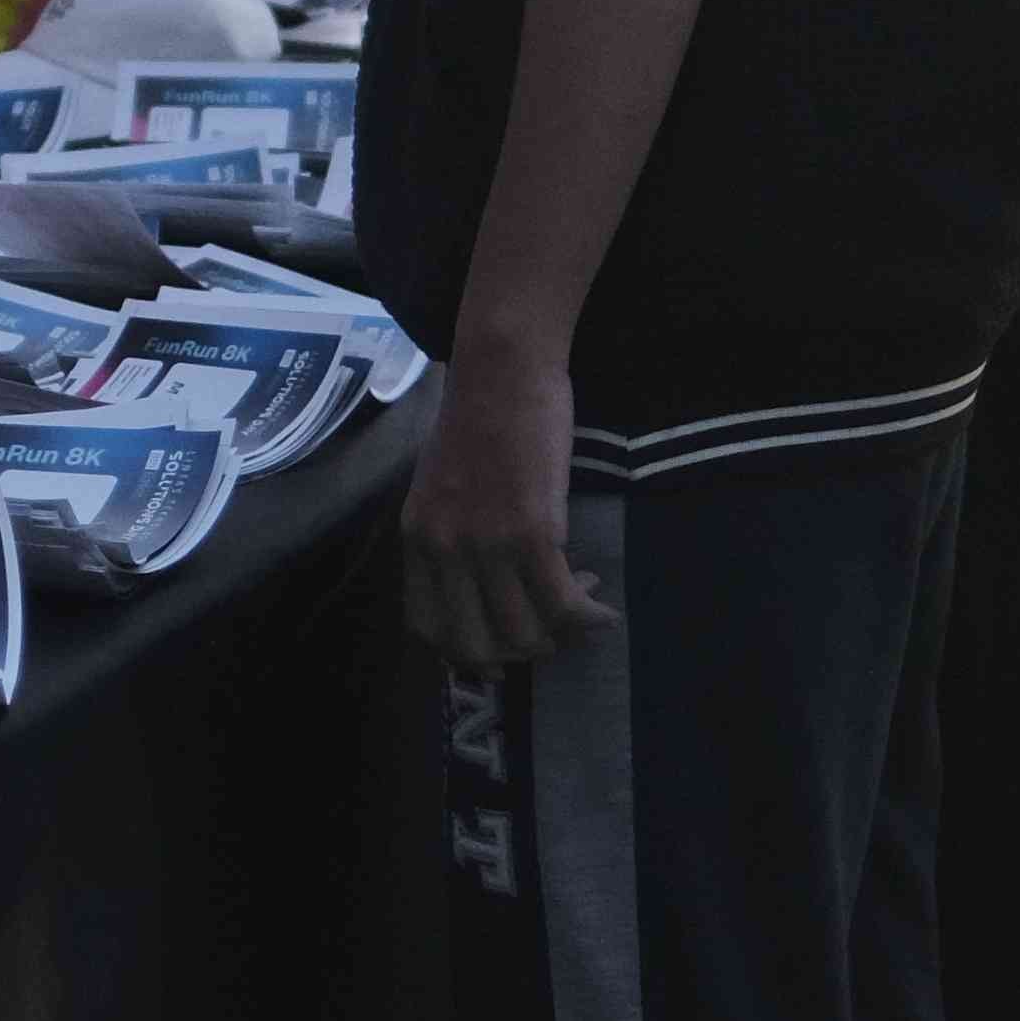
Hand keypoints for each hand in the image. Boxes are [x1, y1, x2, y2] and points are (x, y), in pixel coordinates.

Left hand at [400, 328, 605, 670]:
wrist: (501, 367)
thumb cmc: (479, 415)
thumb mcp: (441, 484)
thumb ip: (450, 532)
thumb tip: (480, 577)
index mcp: (418, 538)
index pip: (428, 629)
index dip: (468, 650)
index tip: (502, 640)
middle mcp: (444, 550)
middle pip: (477, 646)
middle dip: (520, 652)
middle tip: (549, 628)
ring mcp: (485, 544)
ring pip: (525, 633)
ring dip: (560, 634)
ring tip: (580, 600)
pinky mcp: (532, 530)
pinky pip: (562, 605)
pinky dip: (588, 618)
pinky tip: (601, 606)